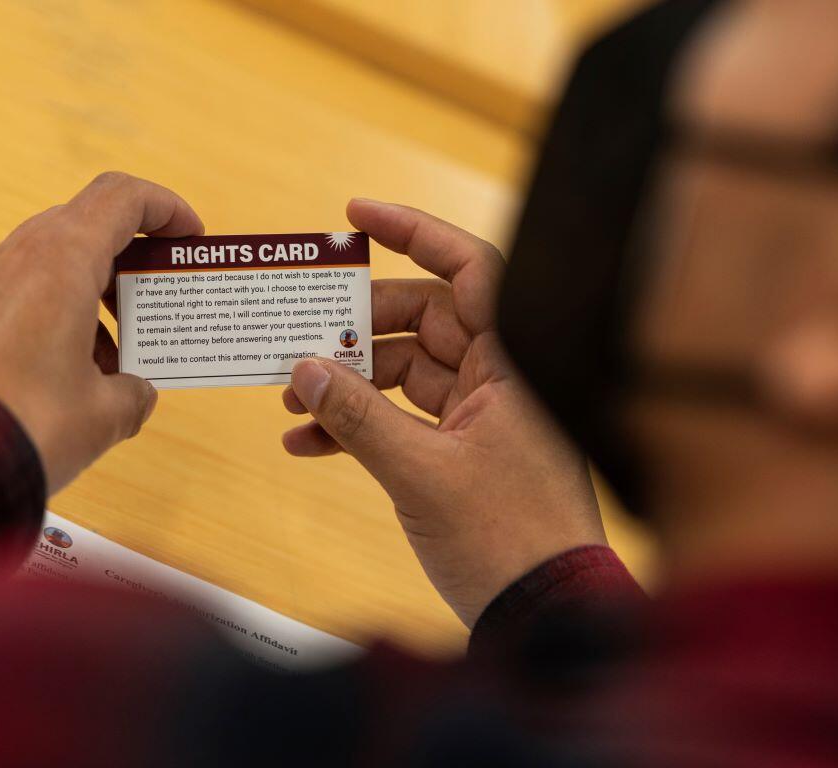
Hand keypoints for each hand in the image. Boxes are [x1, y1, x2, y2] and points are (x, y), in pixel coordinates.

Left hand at [0, 172, 204, 492]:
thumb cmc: (24, 423)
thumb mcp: (104, 414)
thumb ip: (133, 393)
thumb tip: (134, 394)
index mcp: (60, 260)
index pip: (121, 198)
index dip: (165, 210)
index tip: (190, 240)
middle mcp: (14, 260)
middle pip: (86, 230)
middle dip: (131, 264)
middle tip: (160, 303)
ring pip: (51, 269)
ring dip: (93, 301)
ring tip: (119, 361)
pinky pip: (19, 302)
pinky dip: (57, 323)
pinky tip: (71, 381)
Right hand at [282, 199, 605, 627]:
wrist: (545, 614)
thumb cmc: (507, 541)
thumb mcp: (420, 474)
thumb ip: (359, 416)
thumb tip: (304, 368)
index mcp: (514, 362)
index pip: (468, 269)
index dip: (414, 232)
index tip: (355, 215)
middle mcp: (503, 377)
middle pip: (424, 320)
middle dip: (357, 330)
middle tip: (299, 339)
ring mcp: (484, 414)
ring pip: (408, 372)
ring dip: (350, 385)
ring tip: (292, 401)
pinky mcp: (465, 451)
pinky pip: (407, 419)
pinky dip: (363, 427)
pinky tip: (310, 445)